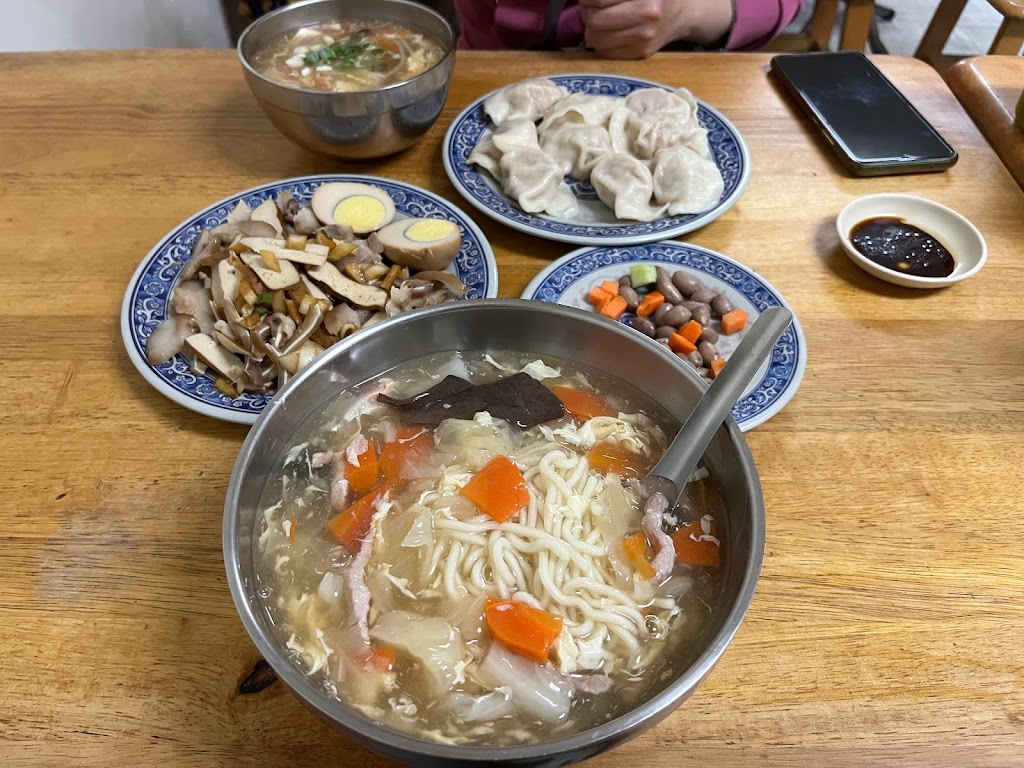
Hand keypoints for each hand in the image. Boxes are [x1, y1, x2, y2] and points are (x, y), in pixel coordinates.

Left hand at [578, 0, 733, 58]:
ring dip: (592, 28)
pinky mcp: (641, 52)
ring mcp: (644, 37)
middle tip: (595, 6)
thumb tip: (585, 0)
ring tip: (603, 18)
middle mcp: (647, 14)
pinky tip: (613, 31)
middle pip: (592, 19)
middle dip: (588, 11)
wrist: (683, 12)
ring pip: (594, 39)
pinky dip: (602, 41)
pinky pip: (605, 52)